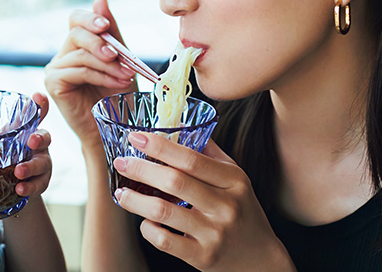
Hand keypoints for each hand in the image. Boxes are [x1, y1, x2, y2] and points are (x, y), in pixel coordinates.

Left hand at [14, 92, 52, 196]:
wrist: (3, 191)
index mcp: (22, 132)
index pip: (34, 114)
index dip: (40, 104)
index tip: (37, 96)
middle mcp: (35, 146)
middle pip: (44, 136)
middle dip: (39, 137)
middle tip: (31, 141)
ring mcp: (40, 164)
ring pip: (43, 163)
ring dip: (31, 166)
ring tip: (18, 172)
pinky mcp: (39, 183)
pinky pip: (39, 185)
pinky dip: (30, 187)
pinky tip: (20, 189)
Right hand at [44, 0, 136, 145]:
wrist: (113, 129)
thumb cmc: (117, 96)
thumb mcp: (120, 59)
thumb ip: (111, 32)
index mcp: (78, 45)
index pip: (76, 19)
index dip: (90, 18)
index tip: (106, 26)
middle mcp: (62, 54)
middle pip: (76, 33)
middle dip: (101, 43)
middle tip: (119, 55)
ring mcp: (54, 69)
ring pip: (81, 55)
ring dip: (108, 65)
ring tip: (126, 75)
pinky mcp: (53, 84)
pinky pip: (77, 71)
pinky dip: (100, 76)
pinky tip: (116, 83)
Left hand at [112, 132, 294, 271]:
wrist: (260, 258)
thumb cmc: (242, 211)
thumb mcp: (235, 178)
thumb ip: (209, 152)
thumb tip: (179, 124)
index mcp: (233, 179)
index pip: (192, 159)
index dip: (160, 146)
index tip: (136, 137)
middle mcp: (225, 205)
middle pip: (175, 181)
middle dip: (141, 169)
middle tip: (121, 162)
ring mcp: (214, 233)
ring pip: (164, 212)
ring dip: (136, 200)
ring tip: (121, 193)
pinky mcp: (203, 257)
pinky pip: (165, 241)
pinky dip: (148, 229)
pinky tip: (144, 221)